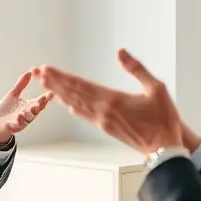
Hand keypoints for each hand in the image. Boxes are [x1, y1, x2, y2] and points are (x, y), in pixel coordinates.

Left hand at [0, 71, 53, 144]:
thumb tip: (29, 72)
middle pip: (36, 110)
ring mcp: (21, 122)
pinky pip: (15, 126)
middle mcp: (27, 114)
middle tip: (42, 101)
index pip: (40, 101)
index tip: (51, 93)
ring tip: (28, 110)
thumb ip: (21, 85)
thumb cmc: (7, 110)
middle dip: (39, 106)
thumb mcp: (13, 95)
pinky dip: (16, 123)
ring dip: (28, 115)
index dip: (46, 98)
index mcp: (29, 106)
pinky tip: (15, 119)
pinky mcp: (13, 127)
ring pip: (27, 119)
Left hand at [34, 49, 184, 156]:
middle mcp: (102, 111)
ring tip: (44, 83)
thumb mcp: (156, 88)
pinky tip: (63, 102)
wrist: (164, 148)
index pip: (80, 85)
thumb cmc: (163, 119)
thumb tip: (120, 52)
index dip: (60, 76)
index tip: (45, 69)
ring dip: (58, 92)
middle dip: (52, 81)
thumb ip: (137, 69)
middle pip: (72, 93)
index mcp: (113, 100)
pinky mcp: (105, 128)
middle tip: (36, 72)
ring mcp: (102, 121)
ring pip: (74, 104)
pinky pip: (83, 114)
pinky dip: (70, 106)